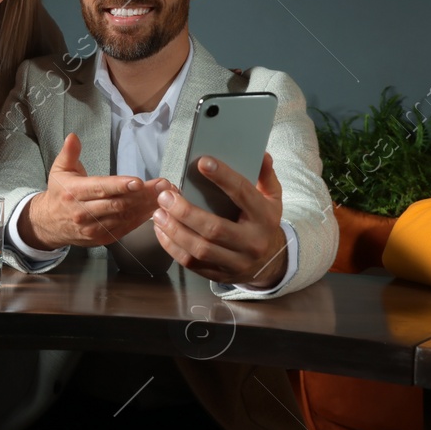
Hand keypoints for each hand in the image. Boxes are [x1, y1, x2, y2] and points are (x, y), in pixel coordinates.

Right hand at [18, 133, 164, 249]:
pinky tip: (154, 209)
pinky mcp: (102, 238)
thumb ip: (69, 153)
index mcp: (75, 193)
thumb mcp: (59, 170)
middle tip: (163, 186)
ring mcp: (93, 228)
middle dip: (143, 195)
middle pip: (117, 203)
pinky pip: (125, 228)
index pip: (100, 188)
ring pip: (124, 216)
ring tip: (164, 195)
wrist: (49, 224)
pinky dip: (141, 219)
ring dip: (146, 206)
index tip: (138, 181)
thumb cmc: (59, 193)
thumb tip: (73, 137)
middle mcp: (84, 212)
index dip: (120, 185)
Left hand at [153, 152, 288, 286]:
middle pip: (214, 228)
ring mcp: (236, 262)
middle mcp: (251, 242)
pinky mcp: (221, 275)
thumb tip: (261, 154)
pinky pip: (192, 263)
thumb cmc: (263, 222)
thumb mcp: (272, 198)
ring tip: (158, 213)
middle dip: (185, 211)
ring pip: (200, 249)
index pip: (242, 194)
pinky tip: (162, 231)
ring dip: (175, 230)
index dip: (222, 177)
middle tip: (165, 196)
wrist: (270, 262)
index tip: (202, 162)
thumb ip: (265, 175)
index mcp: (264, 217)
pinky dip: (173, 247)